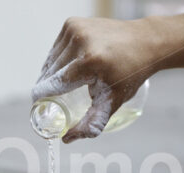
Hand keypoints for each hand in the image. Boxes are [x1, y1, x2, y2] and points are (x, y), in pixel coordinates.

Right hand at [32, 17, 157, 142]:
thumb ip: (91, 123)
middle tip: (51, 100)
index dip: (42, 97)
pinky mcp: (72, 22)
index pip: (53, 84)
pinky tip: (65, 67)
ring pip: (50, 60)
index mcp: (90, 61)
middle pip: (50, 73)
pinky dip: (57, 59)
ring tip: (59, 86)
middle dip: (47, 88)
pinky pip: (55, 48)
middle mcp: (80, 41)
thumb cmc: (130, 74)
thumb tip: (66, 139)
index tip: (38, 107)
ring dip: (50, 74)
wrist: (145, 42)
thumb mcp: (112, 101)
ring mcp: (75, 29)